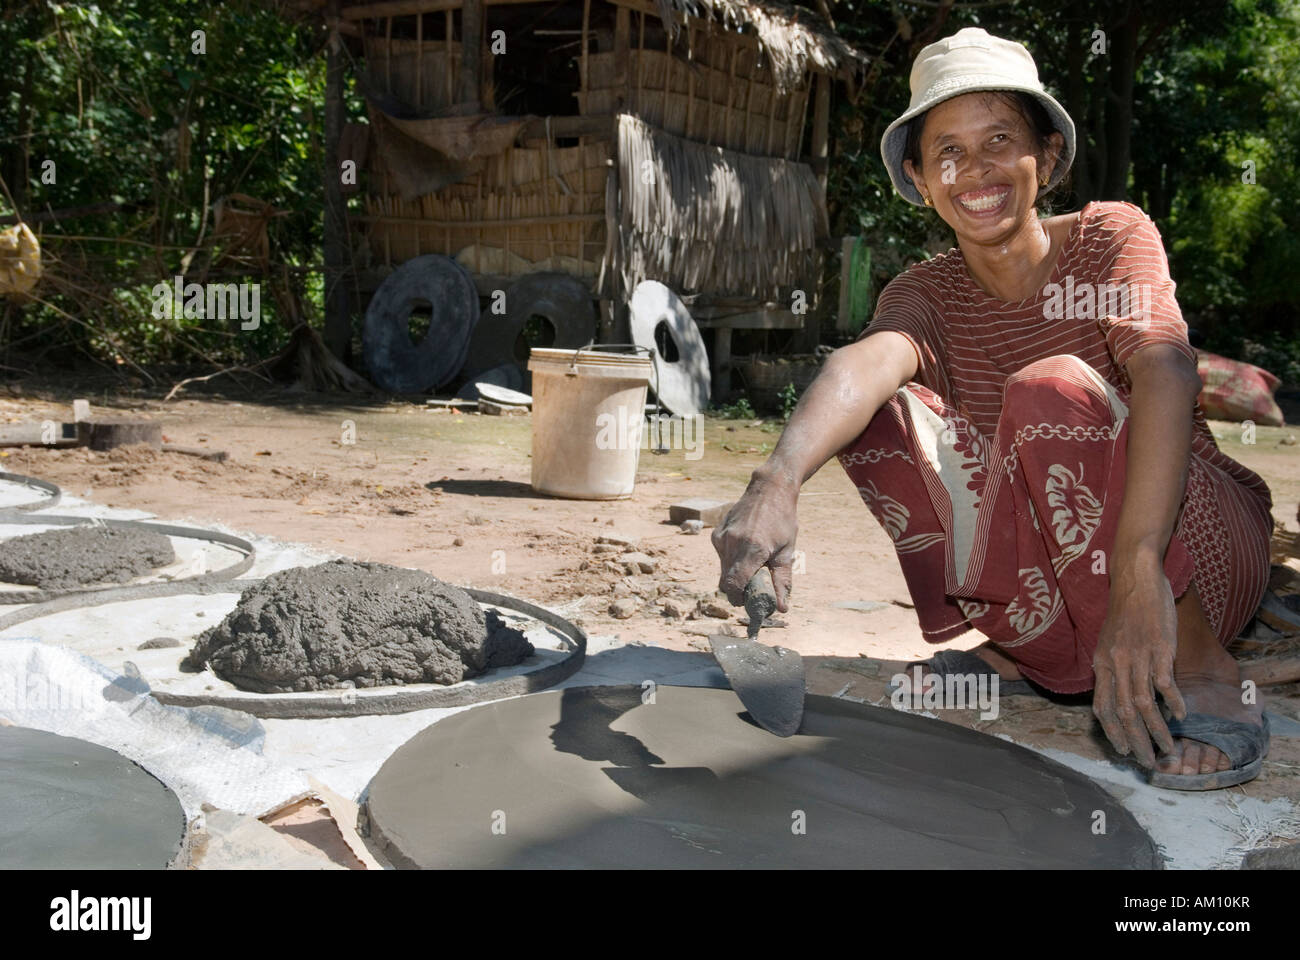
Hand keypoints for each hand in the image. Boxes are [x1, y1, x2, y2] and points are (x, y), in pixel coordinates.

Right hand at [712, 468, 798, 610]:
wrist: (769, 490)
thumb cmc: (783, 520)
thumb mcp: (787, 551)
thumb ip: (782, 581)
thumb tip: (781, 608)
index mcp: (752, 549)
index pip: (734, 585)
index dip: (738, 599)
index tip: (747, 602)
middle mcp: (732, 543)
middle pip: (725, 581)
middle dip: (737, 589)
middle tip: (753, 587)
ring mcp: (722, 537)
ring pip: (722, 570)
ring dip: (734, 574)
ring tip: (752, 564)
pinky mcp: (716, 533)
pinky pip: (720, 556)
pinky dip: (730, 561)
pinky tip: (745, 549)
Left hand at [1091, 557, 1185, 767]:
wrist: (1135, 579)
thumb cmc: (1125, 612)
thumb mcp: (1109, 642)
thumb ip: (1112, 668)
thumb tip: (1118, 695)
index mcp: (1101, 664)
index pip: (1102, 708)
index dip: (1112, 732)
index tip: (1124, 751)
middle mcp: (1116, 664)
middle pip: (1122, 712)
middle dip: (1135, 742)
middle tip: (1149, 763)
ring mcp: (1137, 656)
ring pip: (1143, 704)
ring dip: (1156, 731)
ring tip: (1167, 749)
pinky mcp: (1158, 648)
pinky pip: (1164, 683)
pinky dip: (1173, 702)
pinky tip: (1182, 715)